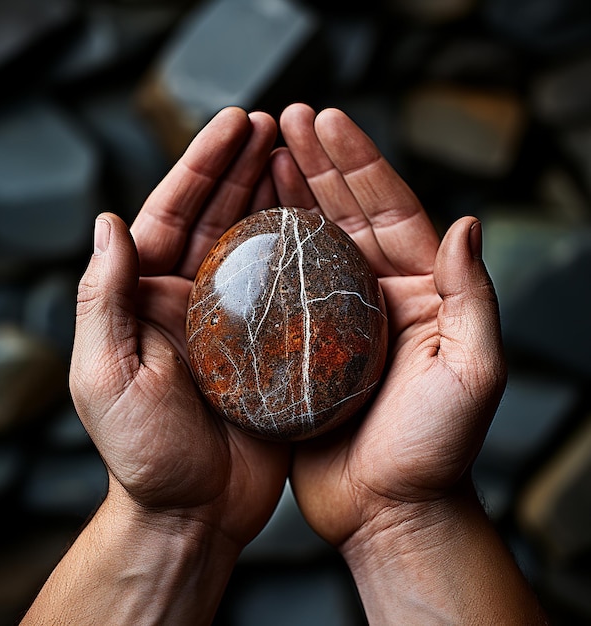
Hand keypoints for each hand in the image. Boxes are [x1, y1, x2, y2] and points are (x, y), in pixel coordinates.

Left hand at [70, 107, 288, 549]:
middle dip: (242, 167)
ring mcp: (234, 320)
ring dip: (275, 197)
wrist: (194, 509)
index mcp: (150, 298)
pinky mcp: (270, 346)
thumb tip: (109, 222)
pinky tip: (325, 224)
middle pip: (217, 217)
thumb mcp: (105, 377)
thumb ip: (103, 300)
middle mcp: (192, 299)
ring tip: (298, 154)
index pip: (172, 214)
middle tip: (275, 123)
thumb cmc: (145, 453)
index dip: (202, 166)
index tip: (237, 124)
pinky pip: (289, 288)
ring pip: (255, 244)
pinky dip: (305, 254)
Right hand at [273, 104, 505, 544]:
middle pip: (345, 215)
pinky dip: (261, 254)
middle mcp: (378, 294)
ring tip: (259, 154)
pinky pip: (280, 289)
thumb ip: (473, 298)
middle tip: (284, 119)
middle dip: (317, 162)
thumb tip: (466, 223)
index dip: (358, 162)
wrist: (389, 507)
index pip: (388, 210)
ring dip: (287, 196)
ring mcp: (337, 317)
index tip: (325, 119)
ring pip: (310, 243)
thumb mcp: (472, 373)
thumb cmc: (434, 448)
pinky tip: (239, 225)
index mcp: (420, 291)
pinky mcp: (303, 345)